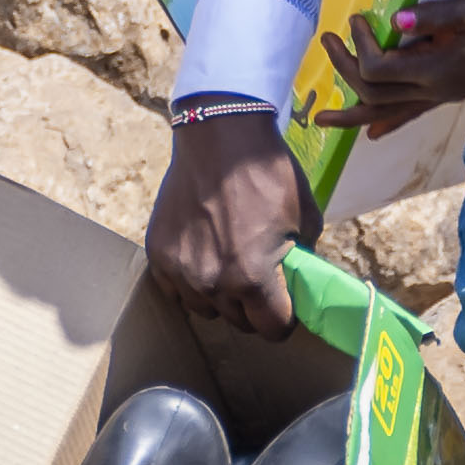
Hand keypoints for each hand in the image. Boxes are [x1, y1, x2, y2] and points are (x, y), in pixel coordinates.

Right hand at [145, 108, 311, 338]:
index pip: (272, 329)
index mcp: (251, 278)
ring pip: (206, 310)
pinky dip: (191, 281)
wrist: (220, 135)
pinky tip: (203, 255)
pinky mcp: (158, 254)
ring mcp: (180, 271)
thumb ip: (302, 262)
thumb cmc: (268, 174)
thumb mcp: (306, 220)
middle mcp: (211, 283)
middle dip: (254, 307)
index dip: (285, 318)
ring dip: (220, 297)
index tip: (285, 302)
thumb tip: (299, 283)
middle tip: (260, 277)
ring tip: (229, 264)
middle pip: (239, 323)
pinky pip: (176, 290)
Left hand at [327, 0, 464, 134]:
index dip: (360, 46)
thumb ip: (435, 16)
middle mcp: (436, 89)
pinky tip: (372, 133)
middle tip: (327, 40)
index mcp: (438, 68)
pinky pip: (412, 115)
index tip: (356, 18)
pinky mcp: (449, 93)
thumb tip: (394, 22)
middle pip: (375, 91)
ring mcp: (442, 95)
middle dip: (344, 68)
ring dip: (353, 113)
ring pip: (388, 112)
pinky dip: (389, 122)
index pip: (380, 68)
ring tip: (323, 118)